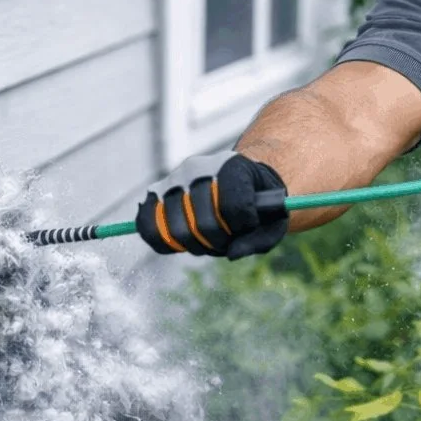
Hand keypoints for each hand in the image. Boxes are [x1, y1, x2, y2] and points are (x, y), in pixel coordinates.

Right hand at [135, 151, 289, 258]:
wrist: (236, 178)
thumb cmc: (256, 203)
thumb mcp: (272, 220)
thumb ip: (258, 240)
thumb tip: (232, 254)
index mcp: (233, 166)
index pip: (233, 207)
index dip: (244, 226)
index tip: (251, 223)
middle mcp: (199, 167)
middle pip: (203, 223)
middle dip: (219, 242)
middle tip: (227, 239)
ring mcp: (174, 178)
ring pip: (177, 230)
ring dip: (196, 246)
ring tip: (207, 240)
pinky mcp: (156, 191)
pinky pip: (148, 225)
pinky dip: (163, 242)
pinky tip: (181, 241)